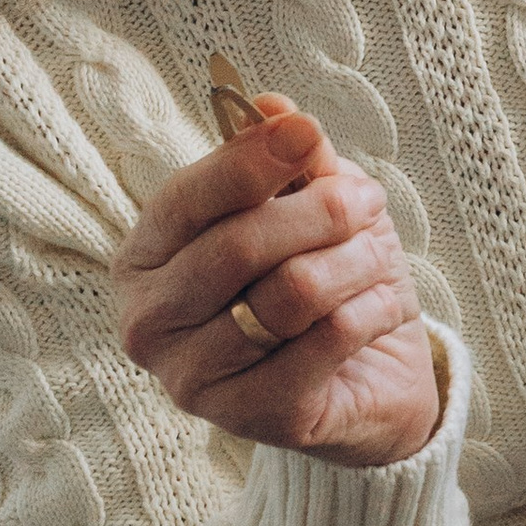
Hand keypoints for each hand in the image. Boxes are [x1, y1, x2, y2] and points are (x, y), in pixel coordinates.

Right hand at [113, 98, 442, 469]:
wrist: (364, 377)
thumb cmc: (321, 279)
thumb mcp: (308, 206)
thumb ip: (290, 161)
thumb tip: (272, 106)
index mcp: (144, 258)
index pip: (185, 200)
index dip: (248, 161)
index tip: (304, 132)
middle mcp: (149, 323)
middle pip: (239, 247)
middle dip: (321, 212)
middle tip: (367, 200)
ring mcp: (193, 380)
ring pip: (291, 293)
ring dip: (355, 262)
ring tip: (377, 257)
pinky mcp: (252, 419)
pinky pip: (328, 339)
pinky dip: (372, 308)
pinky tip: (382, 305)